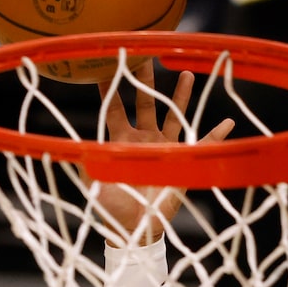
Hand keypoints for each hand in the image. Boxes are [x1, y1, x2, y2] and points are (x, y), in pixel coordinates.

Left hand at [87, 66, 232, 244]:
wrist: (134, 230)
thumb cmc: (112, 210)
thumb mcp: (95, 184)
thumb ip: (85, 164)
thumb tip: (59, 151)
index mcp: (121, 142)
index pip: (115, 110)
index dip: (111, 90)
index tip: (108, 67)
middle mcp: (144, 139)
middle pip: (146, 103)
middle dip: (146, 80)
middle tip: (146, 55)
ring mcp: (165, 148)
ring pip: (175, 115)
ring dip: (182, 96)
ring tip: (186, 73)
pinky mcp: (183, 161)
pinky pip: (203, 145)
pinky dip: (216, 135)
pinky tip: (228, 122)